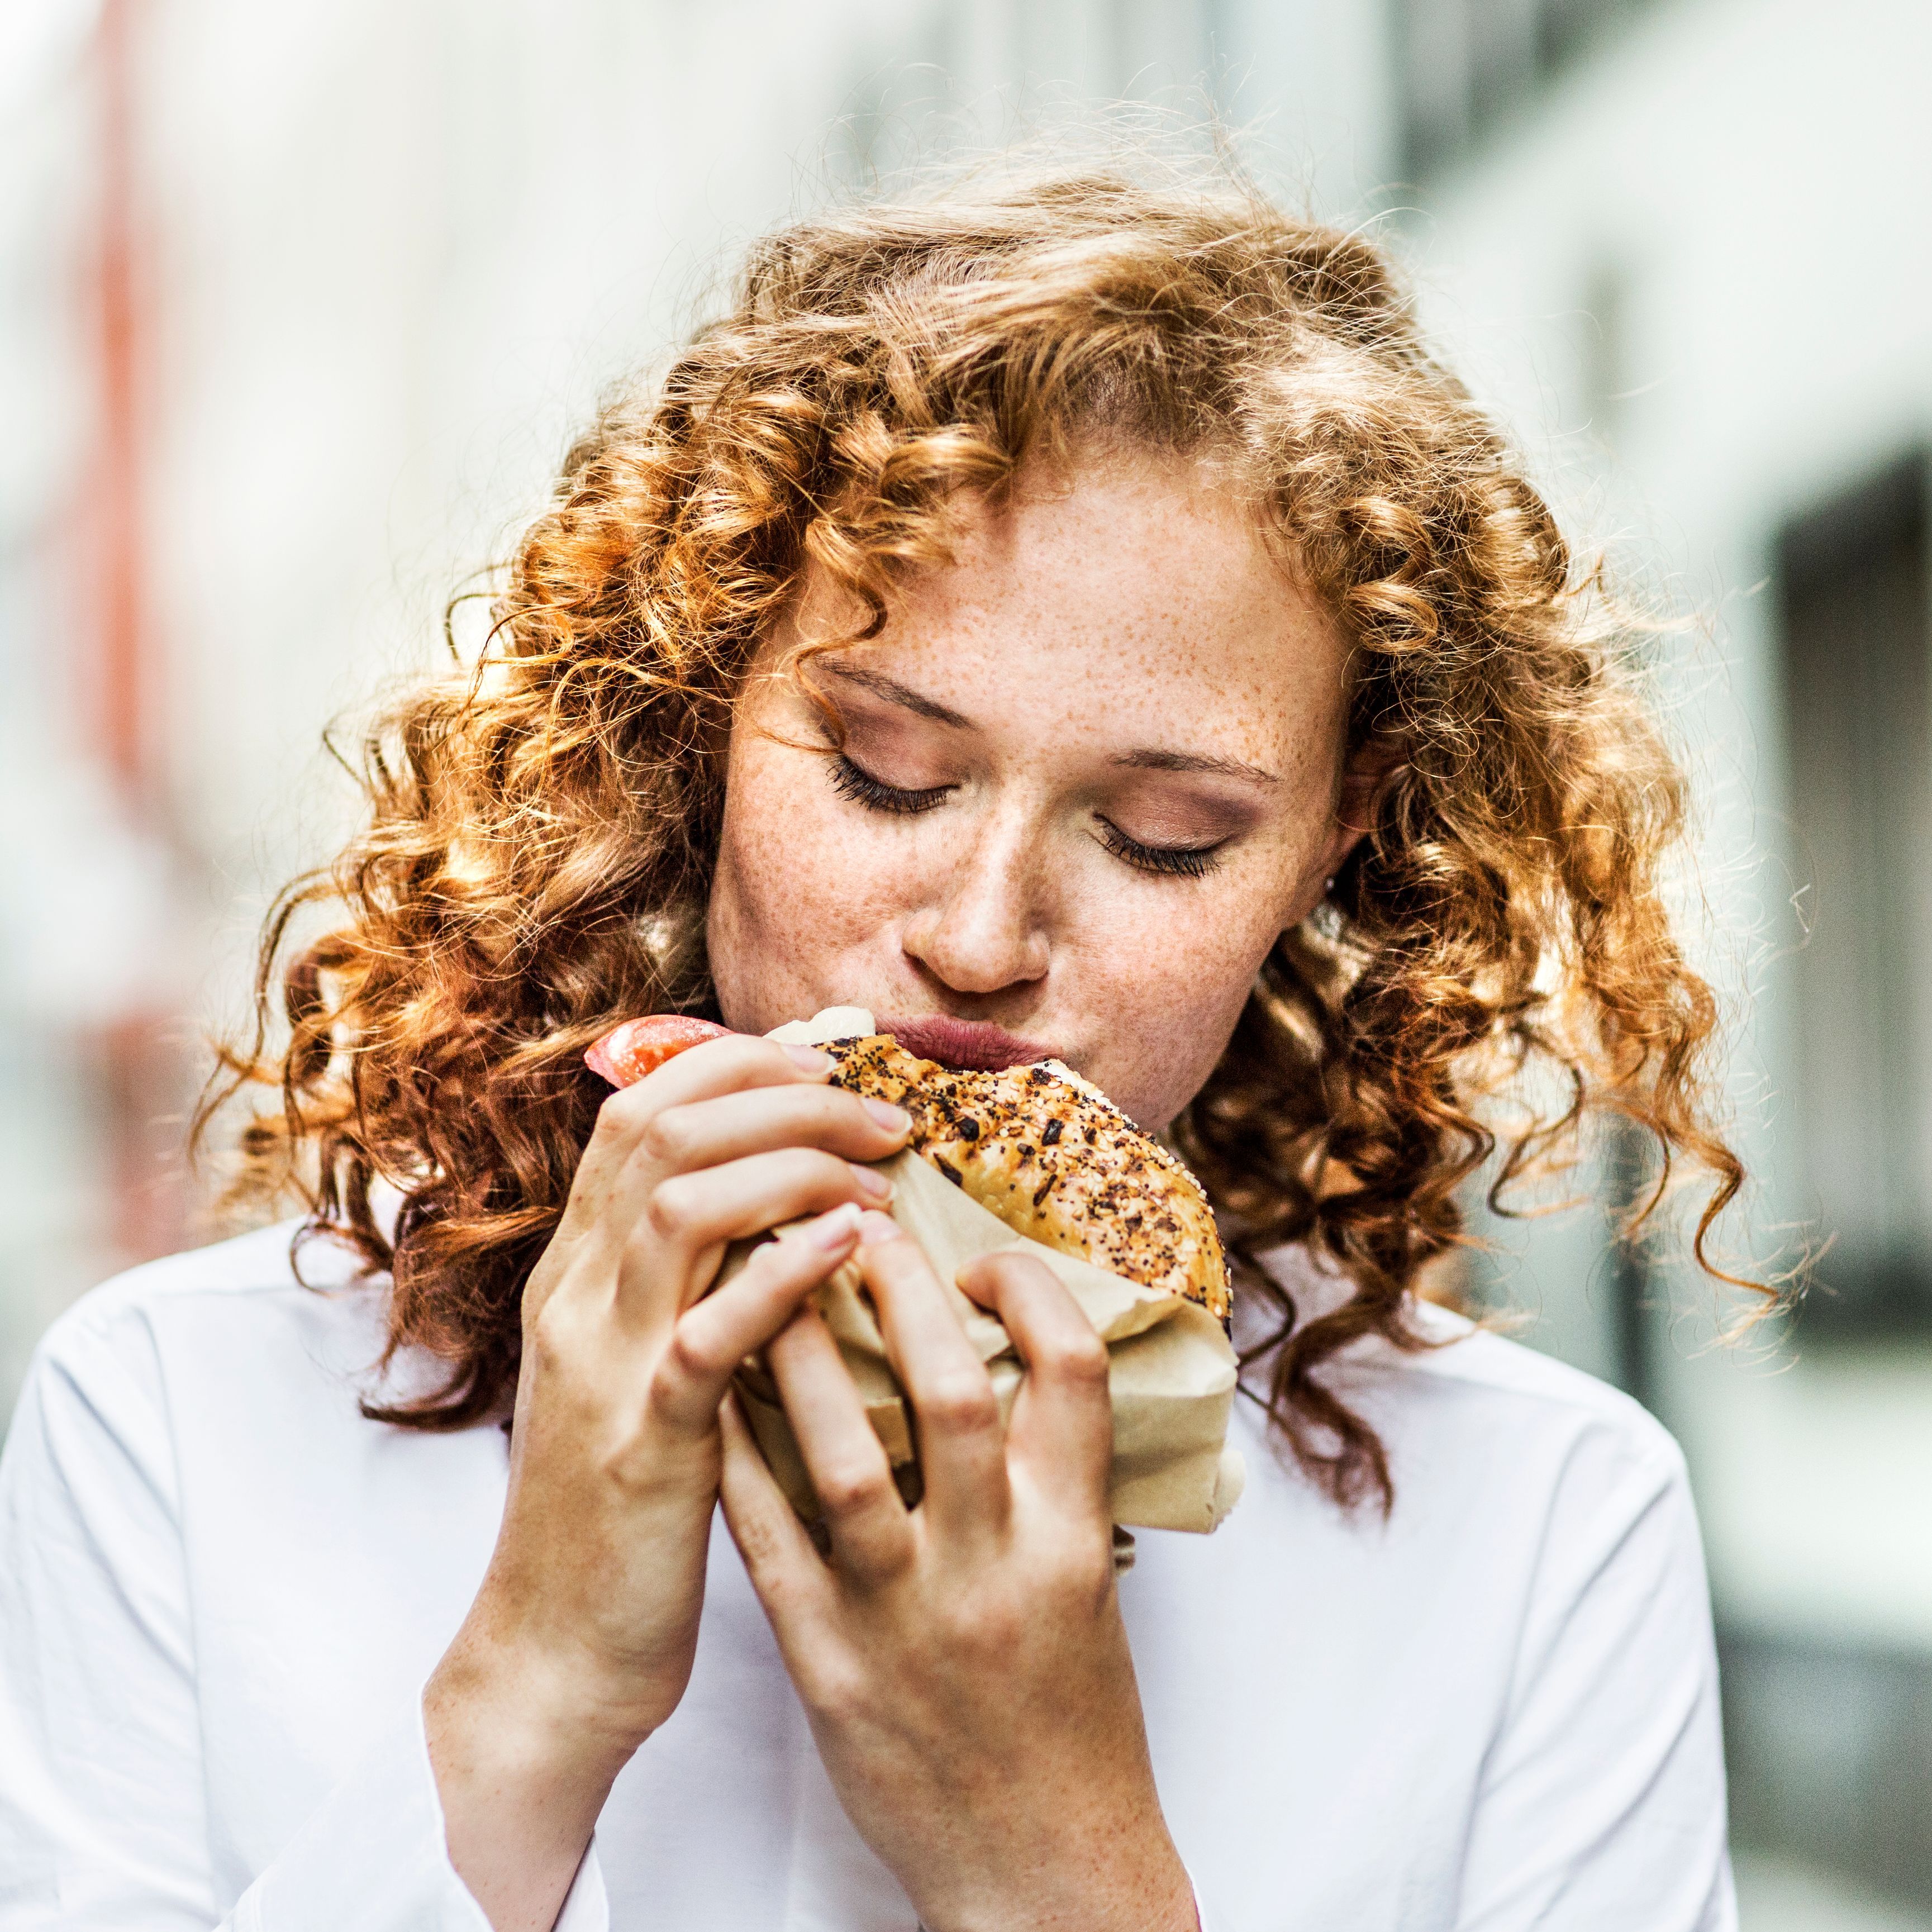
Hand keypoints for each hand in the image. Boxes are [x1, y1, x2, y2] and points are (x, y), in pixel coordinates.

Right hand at [424, 1034, 910, 1930]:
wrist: (557, 1649)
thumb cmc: (623, 1501)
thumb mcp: (636, 1365)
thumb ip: (682, 1280)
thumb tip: (777, 1198)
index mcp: (577, 1272)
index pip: (640, 1112)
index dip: (737, 1066)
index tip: (826, 1069)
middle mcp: (577, 1297)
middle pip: (664, 1130)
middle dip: (784, 1096)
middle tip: (880, 1118)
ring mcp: (605, 1365)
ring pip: (683, 1205)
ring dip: (797, 1167)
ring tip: (881, 1185)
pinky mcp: (646, 1443)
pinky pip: (710, 1331)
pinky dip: (785, 1273)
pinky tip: (852, 1249)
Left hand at [719, 1215, 1197, 1931]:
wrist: (1041, 1872)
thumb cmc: (1070, 1716)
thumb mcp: (1083, 1584)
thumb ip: (1047, 1479)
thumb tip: (999, 1357)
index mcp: (1071, 1538)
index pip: (1071, 1372)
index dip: (1027, 1292)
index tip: (977, 1257)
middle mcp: (995, 1567)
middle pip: (950, 1391)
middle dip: (899, 1290)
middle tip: (853, 1222)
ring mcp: (908, 1618)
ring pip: (842, 1457)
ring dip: (798, 1355)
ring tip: (763, 1275)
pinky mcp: (830, 1666)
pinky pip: (769, 1540)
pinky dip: (736, 1455)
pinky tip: (707, 1389)